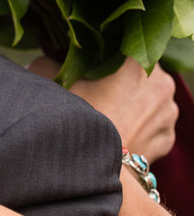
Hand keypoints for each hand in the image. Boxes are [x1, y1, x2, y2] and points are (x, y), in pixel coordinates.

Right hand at [29, 57, 177, 161]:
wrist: (98, 167)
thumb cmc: (78, 120)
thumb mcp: (52, 83)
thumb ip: (47, 63)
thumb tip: (46, 60)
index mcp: (136, 63)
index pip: (122, 47)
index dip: (104, 55)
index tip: (89, 66)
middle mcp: (161, 83)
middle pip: (138, 74)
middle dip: (120, 81)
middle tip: (95, 92)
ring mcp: (169, 113)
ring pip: (148, 100)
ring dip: (132, 104)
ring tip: (106, 116)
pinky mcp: (167, 138)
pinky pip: (153, 126)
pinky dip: (138, 127)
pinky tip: (117, 132)